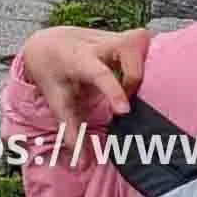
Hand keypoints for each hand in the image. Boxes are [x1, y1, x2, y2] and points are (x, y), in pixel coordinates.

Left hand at [21, 26, 149, 127]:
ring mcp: (117, 35)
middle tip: (124, 99)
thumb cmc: (54, 73)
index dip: (114, 91)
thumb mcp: (57, 100)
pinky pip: (147, 45)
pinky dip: (147, 61)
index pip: (100, 74)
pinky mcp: (128, 33)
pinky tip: (139, 71)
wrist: (50, 42)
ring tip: (129, 86)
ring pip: (143, 45)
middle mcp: (101, 43)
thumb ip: (72, 130)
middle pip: (130, 53)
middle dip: (134, 77)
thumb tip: (83, 163)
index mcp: (80, 60)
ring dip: (143, 68)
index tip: (125, 111)